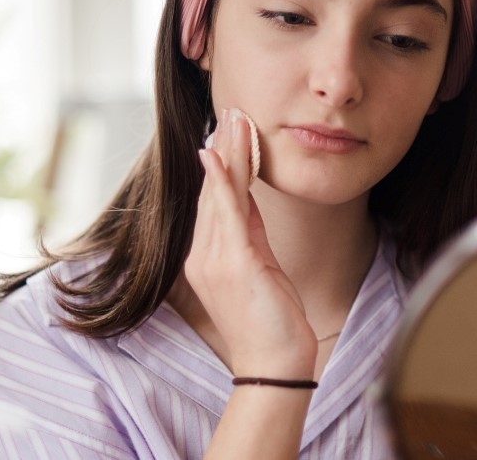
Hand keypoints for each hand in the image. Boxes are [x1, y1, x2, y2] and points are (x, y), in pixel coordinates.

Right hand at [186, 108, 316, 378]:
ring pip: (217, 195)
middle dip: (221, 149)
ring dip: (226, 153)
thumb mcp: (261, 268)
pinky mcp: (234, 264)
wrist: (274, 365)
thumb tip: (246, 200)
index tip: (228, 130)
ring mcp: (213, 260)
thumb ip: (250, 233)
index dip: (220, 163)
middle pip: (211, 192)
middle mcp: (202, 256)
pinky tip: (221, 155)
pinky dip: (223, 182)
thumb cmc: (271, 323)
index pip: (213, 201)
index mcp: (206, 258)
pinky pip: (227, 214)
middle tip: (231, 111)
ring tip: (234, 119)